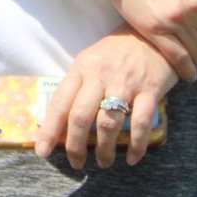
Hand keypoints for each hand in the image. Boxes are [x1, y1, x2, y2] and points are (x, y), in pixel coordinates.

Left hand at [35, 27, 178, 168]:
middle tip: (76, 163)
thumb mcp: (92, 60)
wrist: (154, 33)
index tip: (42, 151)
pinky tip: (131, 158)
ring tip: (104, 162)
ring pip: (108, 123)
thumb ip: (79, 86)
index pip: (59, 102)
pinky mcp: (150, 89)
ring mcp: (126, 82)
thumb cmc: (118, 51)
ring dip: (104, 149)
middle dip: (75, 146)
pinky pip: (140, 122)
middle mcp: (101, 75)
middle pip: (81, 116)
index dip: (49, 129)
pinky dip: (135, 145)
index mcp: (82, 68)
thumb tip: (62, 120)